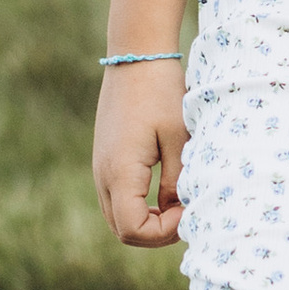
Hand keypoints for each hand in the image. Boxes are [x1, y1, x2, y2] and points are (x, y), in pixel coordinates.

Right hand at [94, 63, 188, 247]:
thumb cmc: (161, 92)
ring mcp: (100, 169)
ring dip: (148, 222)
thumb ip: (178, 181)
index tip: (188, 210)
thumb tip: (179, 213)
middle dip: (157, 233)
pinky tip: (164, 193)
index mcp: (119, 171)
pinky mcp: (105, 161)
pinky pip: (117, 200)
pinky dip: (139, 207)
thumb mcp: (179, 138)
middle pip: (123, 231)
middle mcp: (102, 175)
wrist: (136, 56)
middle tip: (187, 212)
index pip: (133, 229)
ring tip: (178, 205)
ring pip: (117, 218)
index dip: (163, 233)